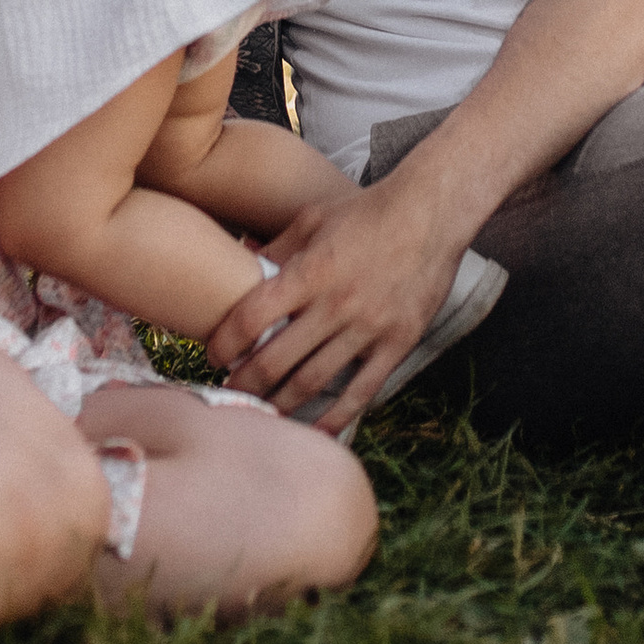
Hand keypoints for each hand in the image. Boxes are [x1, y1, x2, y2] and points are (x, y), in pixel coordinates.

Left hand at [202, 165, 472, 433]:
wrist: (431, 212)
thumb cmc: (367, 211)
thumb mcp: (313, 218)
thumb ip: (276, 247)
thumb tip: (239, 256)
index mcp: (310, 271)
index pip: (252, 317)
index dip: (224, 342)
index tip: (212, 355)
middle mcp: (335, 304)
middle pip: (276, 360)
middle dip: (245, 382)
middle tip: (228, 391)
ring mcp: (368, 327)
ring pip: (313, 381)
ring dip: (280, 403)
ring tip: (261, 412)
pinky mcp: (397, 343)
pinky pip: (362, 391)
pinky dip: (337, 417)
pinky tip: (317, 432)